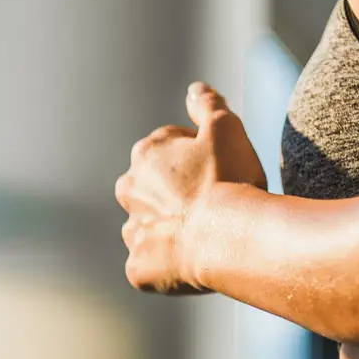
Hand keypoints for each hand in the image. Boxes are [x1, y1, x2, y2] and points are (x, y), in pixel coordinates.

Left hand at [117, 83, 268, 293]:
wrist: (228, 238)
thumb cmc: (229, 180)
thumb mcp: (226, 129)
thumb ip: (208, 105)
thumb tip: (195, 88)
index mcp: (146, 155)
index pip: (168, 150)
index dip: (198, 160)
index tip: (220, 172)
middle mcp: (130, 191)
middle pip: (150, 189)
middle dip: (173, 195)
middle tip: (210, 205)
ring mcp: (132, 233)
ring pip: (147, 229)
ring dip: (168, 230)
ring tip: (202, 237)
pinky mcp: (138, 270)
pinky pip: (149, 267)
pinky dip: (166, 267)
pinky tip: (191, 264)